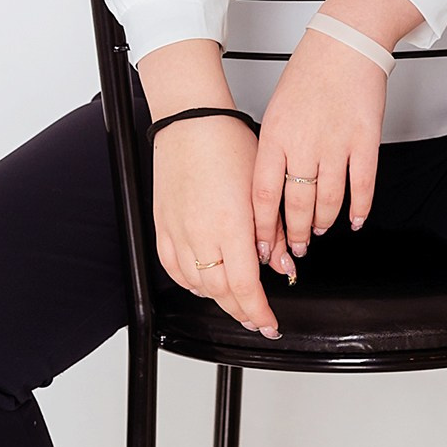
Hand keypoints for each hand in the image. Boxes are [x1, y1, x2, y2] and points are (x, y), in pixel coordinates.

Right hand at [151, 116, 293, 335]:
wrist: (191, 122)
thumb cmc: (227, 144)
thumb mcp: (262, 187)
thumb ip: (272, 232)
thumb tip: (283, 264)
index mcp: (230, 226)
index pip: (245, 286)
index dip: (259, 311)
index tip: (270, 323)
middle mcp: (200, 234)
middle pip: (221, 293)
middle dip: (242, 312)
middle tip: (258, 320)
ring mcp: (178, 232)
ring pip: (197, 285)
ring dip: (218, 301)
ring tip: (236, 305)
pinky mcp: (163, 226)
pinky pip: (173, 268)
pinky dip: (190, 283)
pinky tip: (202, 285)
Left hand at [252, 28, 387, 257]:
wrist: (345, 43)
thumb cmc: (310, 73)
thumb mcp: (277, 110)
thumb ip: (275, 149)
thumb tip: (273, 188)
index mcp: (275, 135)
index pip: (263, 194)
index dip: (263, 228)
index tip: (264, 246)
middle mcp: (303, 144)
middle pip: (296, 205)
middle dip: (295, 234)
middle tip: (295, 249)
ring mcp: (336, 144)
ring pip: (328, 201)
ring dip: (323, 223)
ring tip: (319, 231)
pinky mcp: (366, 141)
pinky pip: (363, 187)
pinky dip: (360, 210)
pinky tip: (355, 220)